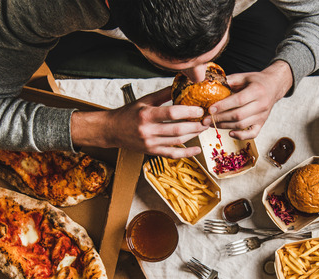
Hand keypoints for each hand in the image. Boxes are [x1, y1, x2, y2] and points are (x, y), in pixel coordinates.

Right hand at [71, 86, 205, 157]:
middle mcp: (148, 130)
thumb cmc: (128, 114)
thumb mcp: (144, 100)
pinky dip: (186, 153)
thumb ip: (163, 94)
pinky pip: (172, 154)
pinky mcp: (151, 152)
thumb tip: (180, 85)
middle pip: (178, 130)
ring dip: (193, 135)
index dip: (189, 112)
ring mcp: (150, 143)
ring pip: (177, 142)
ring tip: (203, 128)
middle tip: (206, 120)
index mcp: (146, 115)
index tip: (200, 109)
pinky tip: (196, 150)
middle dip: (195, 125)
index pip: (172, 113)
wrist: (111, 130)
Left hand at [205, 61, 292, 139]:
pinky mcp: (262, 123)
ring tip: (212, 124)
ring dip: (225, 126)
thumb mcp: (243, 76)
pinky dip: (240, 136)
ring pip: (242, 125)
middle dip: (220, 118)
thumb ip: (229, 81)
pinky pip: (252, 134)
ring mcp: (262, 116)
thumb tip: (211, 85)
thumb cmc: (256, 81)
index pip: (238, 100)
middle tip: (206, 120)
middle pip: (238, 115)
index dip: (223, 106)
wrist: (273, 86)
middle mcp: (262, 104)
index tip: (210, 109)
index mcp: (257, 90)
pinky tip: (230, 133)